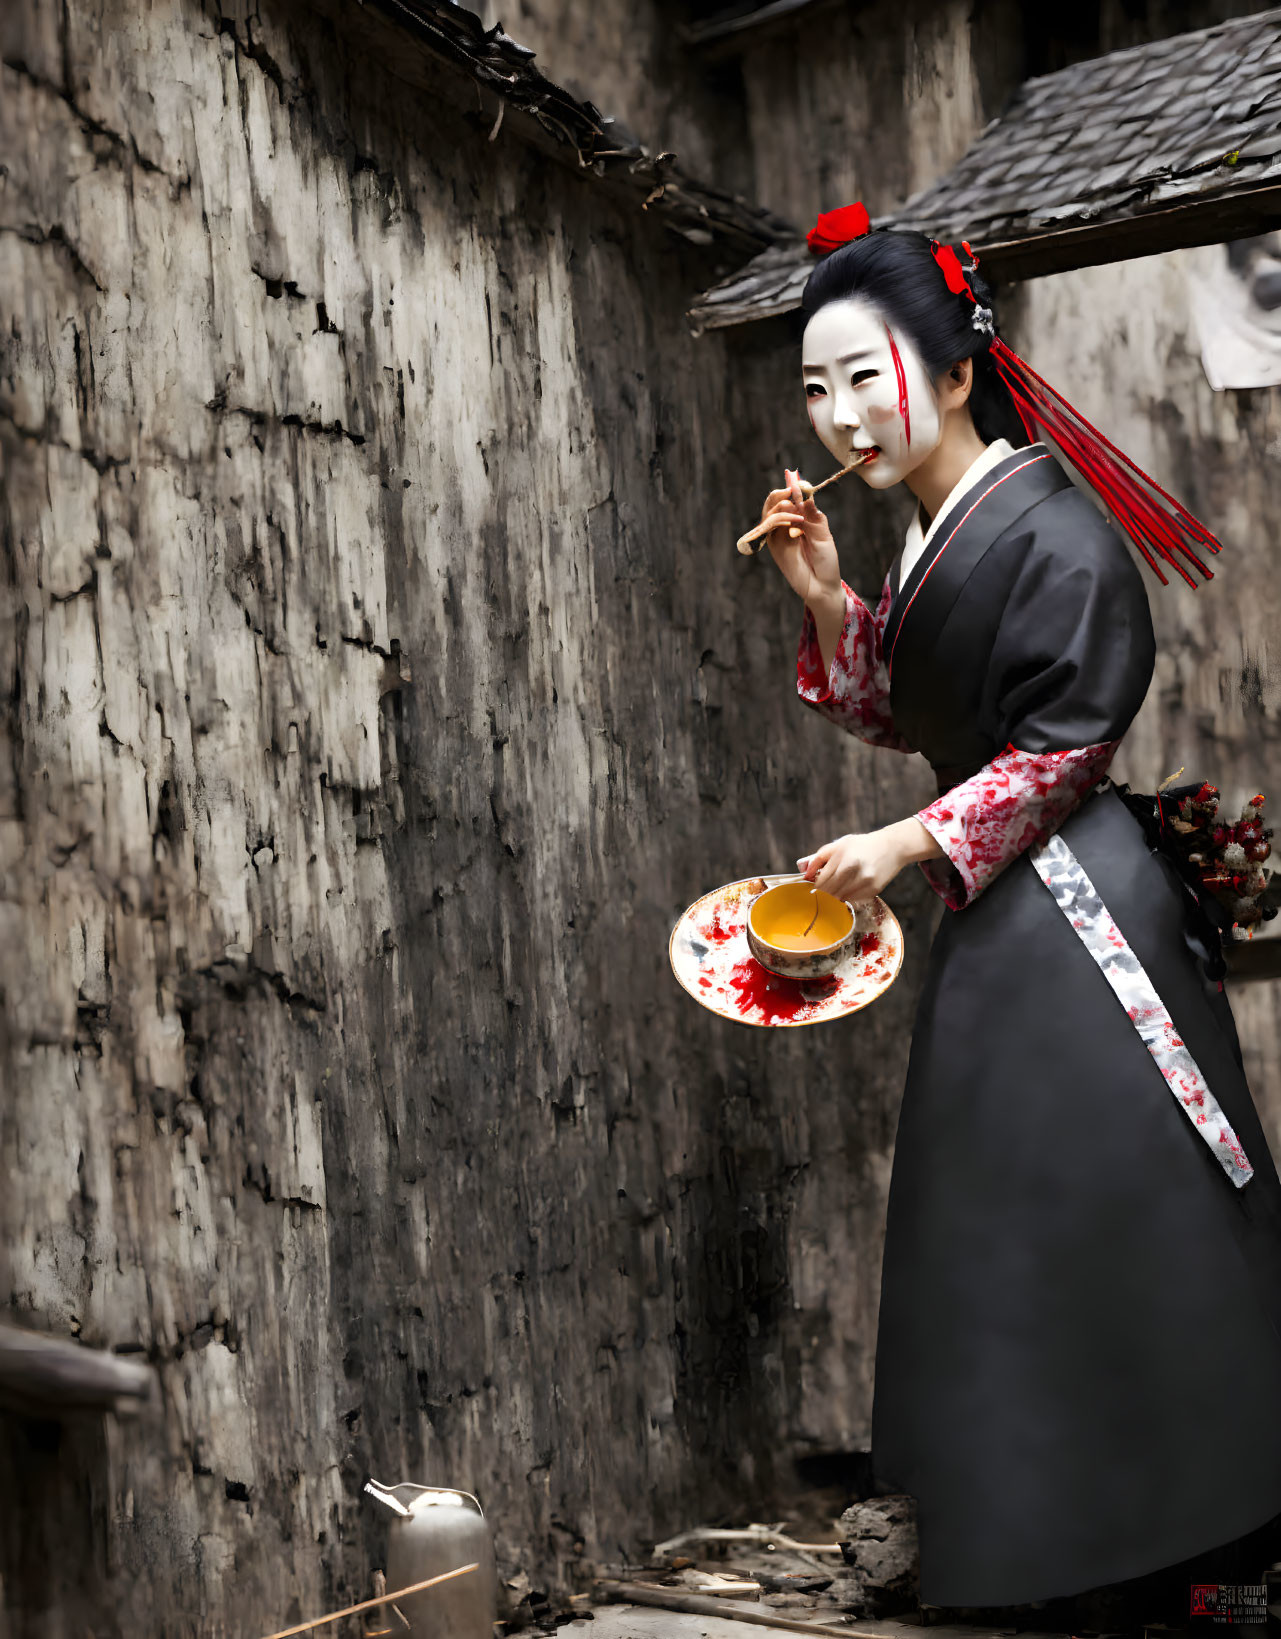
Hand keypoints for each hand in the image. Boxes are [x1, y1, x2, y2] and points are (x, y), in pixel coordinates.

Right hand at [760, 468, 840, 611]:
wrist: (822, 585)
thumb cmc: (826, 562)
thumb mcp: (824, 536)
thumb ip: (814, 518)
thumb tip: (806, 498)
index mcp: (801, 520)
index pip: (792, 499)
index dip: (793, 489)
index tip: (798, 481)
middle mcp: (787, 525)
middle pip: (775, 502)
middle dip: (781, 494)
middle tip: (791, 490)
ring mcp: (778, 535)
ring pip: (770, 512)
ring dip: (782, 508)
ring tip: (798, 515)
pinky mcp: (773, 546)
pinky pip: (770, 527)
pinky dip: (779, 519)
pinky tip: (795, 521)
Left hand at [797, 820, 941, 902]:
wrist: (891, 847)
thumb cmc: (861, 846)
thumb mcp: (838, 845)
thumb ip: (818, 858)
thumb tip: (804, 874)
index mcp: (841, 854)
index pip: (820, 881)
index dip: (815, 887)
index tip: (814, 887)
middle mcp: (852, 867)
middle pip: (828, 891)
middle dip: (824, 892)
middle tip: (826, 889)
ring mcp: (864, 880)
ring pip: (840, 898)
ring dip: (836, 895)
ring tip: (841, 886)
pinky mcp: (874, 889)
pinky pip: (854, 899)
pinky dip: (850, 896)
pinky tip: (853, 887)